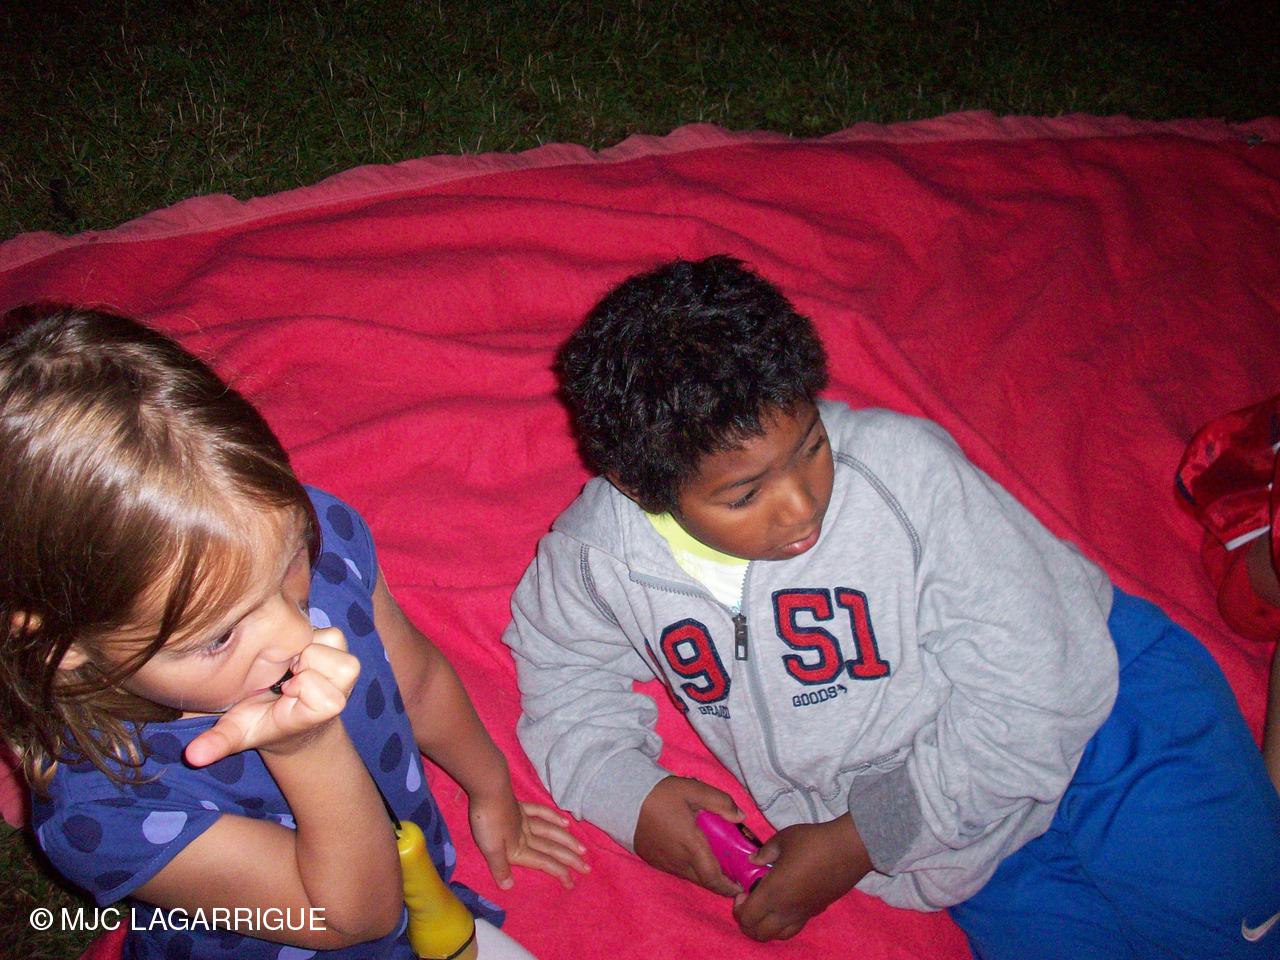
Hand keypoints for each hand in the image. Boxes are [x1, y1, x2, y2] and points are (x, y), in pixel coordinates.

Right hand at [185, 629, 359, 766]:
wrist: (295, 721)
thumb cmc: (265, 724)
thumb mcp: (240, 733)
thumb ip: (219, 743)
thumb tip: (191, 756)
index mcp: (324, 708)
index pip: (309, 683)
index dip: (293, 685)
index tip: (282, 696)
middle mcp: (342, 688)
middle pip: (319, 655)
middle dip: (298, 663)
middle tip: (286, 678)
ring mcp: (347, 668)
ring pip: (330, 639)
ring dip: (307, 649)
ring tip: (292, 667)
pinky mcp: (345, 651)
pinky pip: (330, 631)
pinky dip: (314, 639)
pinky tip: (298, 657)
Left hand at [468, 789, 588, 889]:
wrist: (488, 789)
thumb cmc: (487, 821)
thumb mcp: (489, 849)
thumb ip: (500, 868)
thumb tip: (509, 888)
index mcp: (519, 848)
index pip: (544, 862)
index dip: (559, 873)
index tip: (573, 883)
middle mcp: (526, 835)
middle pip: (552, 848)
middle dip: (570, 859)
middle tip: (587, 867)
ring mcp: (524, 819)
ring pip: (550, 831)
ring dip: (566, 840)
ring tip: (581, 848)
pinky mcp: (519, 806)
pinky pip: (540, 812)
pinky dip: (553, 817)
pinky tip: (564, 821)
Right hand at [633, 776, 743, 896]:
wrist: (624, 799)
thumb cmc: (660, 795)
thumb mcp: (694, 790)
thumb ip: (721, 802)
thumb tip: (740, 817)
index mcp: (691, 846)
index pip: (713, 877)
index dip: (728, 886)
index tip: (740, 886)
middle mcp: (678, 860)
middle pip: (704, 881)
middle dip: (721, 882)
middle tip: (734, 873)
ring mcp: (664, 863)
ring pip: (691, 876)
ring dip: (705, 874)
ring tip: (716, 861)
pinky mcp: (654, 860)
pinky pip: (677, 870)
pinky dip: (691, 868)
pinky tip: (693, 854)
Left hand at [732, 814, 870, 941]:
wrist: (849, 850)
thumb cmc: (814, 842)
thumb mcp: (783, 839)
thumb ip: (764, 852)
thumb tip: (753, 860)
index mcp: (773, 892)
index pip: (747, 917)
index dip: (738, 908)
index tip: (743, 891)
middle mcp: (786, 910)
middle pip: (758, 934)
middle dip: (748, 922)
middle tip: (749, 902)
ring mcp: (802, 914)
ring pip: (777, 936)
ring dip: (765, 927)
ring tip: (765, 906)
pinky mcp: (816, 912)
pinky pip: (793, 928)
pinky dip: (783, 924)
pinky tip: (785, 904)